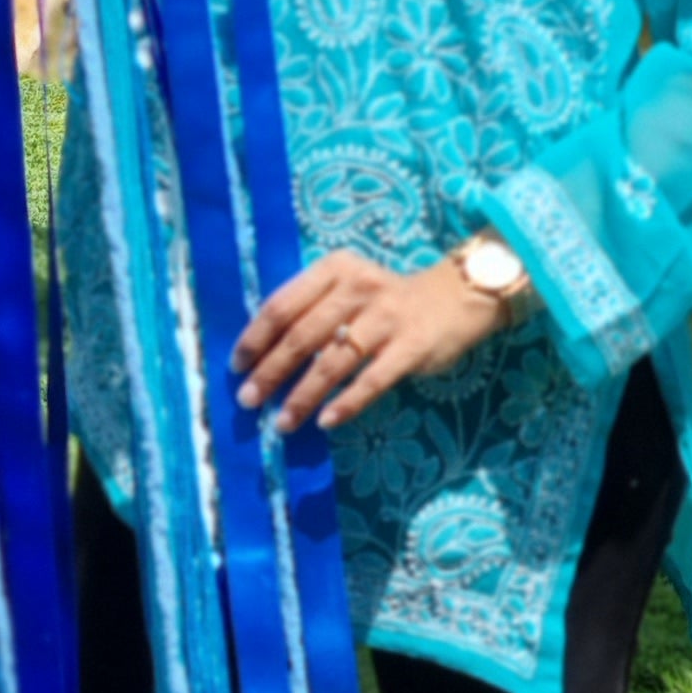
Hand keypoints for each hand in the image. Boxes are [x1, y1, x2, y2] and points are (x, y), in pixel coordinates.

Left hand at [231, 249, 506, 432]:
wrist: (455, 298)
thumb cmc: (385, 299)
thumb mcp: (347, 287)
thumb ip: (311, 309)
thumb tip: (262, 354)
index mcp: (334, 270)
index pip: (282, 304)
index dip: (255, 338)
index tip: (236, 366)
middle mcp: (358, 288)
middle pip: (302, 336)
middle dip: (270, 372)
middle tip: (248, 400)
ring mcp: (386, 317)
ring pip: (332, 363)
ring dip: (302, 396)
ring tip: (282, 422)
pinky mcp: (411, 346)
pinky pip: (371, 380)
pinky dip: (346, 404)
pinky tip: (326, 422)